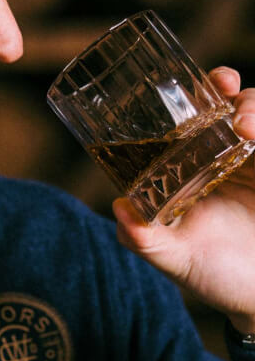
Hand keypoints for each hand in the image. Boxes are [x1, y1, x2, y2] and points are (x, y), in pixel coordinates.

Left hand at [112, 67, 254, 334]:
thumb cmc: (217, 276)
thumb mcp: (176, 258)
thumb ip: (145, 239)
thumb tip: (118, 208)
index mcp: (193, 168)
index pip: (187, 119)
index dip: (187, 96)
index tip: (186, 86)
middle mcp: (225, 158)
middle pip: (226, 103)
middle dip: (224, 84)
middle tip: (223, 84)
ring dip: (253, 105)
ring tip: (247, 125)